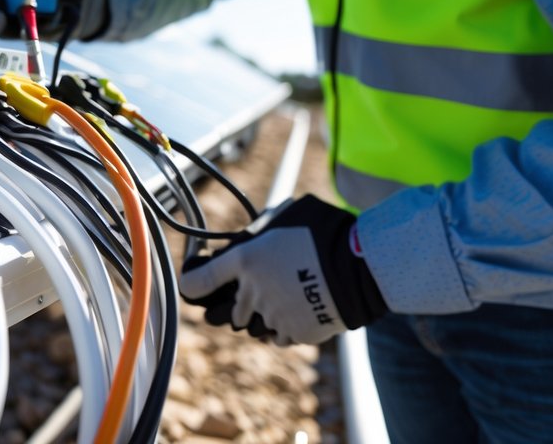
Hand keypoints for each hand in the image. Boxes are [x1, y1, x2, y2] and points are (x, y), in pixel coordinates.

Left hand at [179, 194, 386, 345]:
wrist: (360, 267)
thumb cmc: (325, 233)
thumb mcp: (286, 216)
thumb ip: (262, 230)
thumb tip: (251, 233)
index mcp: (244, 260)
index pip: (198, 281)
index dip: (192, 284)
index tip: (192, 285)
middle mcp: (252, 292)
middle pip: (228, 311)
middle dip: (237, 301)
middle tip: (257, 288)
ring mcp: (273, 316)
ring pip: (253, 325)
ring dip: (261, 315)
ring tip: (283, 298)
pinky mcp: (295, 333)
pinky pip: (277, 336)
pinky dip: (282, 328)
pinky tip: (297, 312)